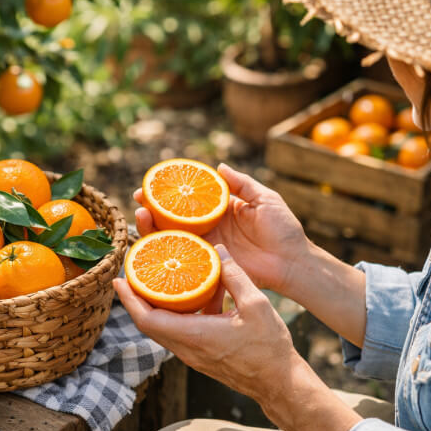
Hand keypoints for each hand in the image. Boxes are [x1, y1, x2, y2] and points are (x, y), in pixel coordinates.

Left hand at [113, 244, 299, 400]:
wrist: (279, 383)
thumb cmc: (269, 348)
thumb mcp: (256, 304)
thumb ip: (235, 275)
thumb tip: (218, 251)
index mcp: (194, 336)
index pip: (147, 319)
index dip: (129, 300)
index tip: (118, 280)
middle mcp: (187, 348)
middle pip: (148, 323)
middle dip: (135, 298)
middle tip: (131, 272)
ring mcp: (192, 355)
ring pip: (162, 328)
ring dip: (154, 306)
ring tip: (154, 279)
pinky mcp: (200, 356)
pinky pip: (177, 332)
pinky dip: (174, 314)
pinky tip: (188, 295)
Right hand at [134, 164, 309, 295]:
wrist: (292, 263)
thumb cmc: (284, 230)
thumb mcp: (265, 199)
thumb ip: (242, 183)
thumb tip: (218, 167)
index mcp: (221, 208)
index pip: (190, 197)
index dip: (170, 190)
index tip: (152, 183)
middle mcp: (210, 226)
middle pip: (174, 216)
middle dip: (152, 208)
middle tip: (138, 201)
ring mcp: (208, 245)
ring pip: (172, 236)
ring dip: (151, 228)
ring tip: (139, 217)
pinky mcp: (209, 264)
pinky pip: (183, 258)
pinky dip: (164, 251)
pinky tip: (148, 244)